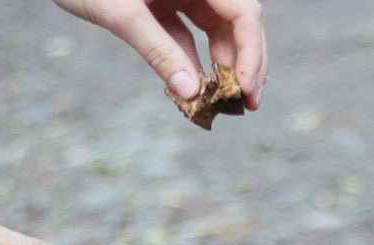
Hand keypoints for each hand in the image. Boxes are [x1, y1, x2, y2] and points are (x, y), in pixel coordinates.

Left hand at [54, 0, 266, 108]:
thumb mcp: (120, 11)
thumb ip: (157, 50)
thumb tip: (192, 94)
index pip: (244, 13)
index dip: (252, 53)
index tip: (247, 92)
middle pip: (237, 25)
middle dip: (244, 65)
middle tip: (245, 106)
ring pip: (215, 34)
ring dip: (219, 70)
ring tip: (220, 106)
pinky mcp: (159, 8)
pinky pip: (185, 39)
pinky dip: (189, 66)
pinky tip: (192, 94)